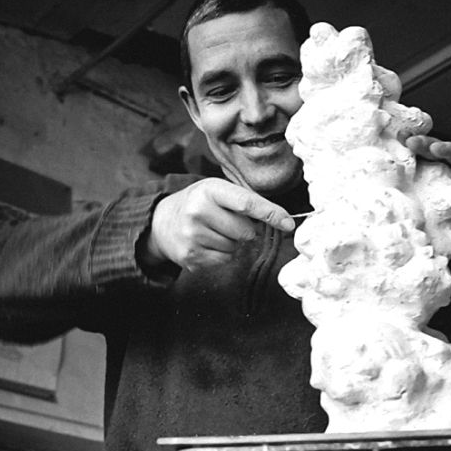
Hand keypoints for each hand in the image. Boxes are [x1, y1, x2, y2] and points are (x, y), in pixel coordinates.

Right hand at [142, 178, 294, 272]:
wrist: (161, 222)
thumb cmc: (199, 203)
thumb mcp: (217, 191)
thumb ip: (246, 201)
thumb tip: (284, 221)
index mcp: (209, 190)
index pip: (247, 203)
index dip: (271, 214)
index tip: (288, 223)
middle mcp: (198, 211)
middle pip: (245, 231)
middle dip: (244, 229)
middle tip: (226, 221)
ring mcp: (193, 236)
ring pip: (235, 247)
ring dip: (231, 242)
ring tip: (213, 231)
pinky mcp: (191, 257)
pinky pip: (225, 260)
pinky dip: (223, 254)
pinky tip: (207, 243)